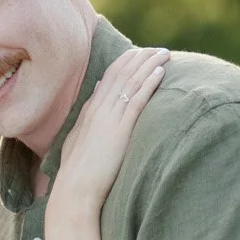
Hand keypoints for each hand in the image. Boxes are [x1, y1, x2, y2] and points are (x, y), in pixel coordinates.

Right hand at [50, 45, 167, 219]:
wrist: (74, 191)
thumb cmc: (76, 174)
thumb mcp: (77, 139)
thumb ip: (86, 116)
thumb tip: (96, 93)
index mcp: (88, 111)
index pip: (108, 78)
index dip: (125, 63)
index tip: (139, 54)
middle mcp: (98, 109)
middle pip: (121, 74)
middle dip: (140, 58)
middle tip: (158, 48)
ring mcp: (108, 118)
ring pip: (131, 82)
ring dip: (149, 65)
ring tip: (165, 54)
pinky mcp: (119, 130)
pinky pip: (137, 99)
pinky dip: (149, 83)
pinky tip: (161, 72)